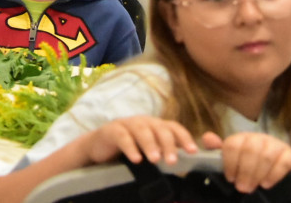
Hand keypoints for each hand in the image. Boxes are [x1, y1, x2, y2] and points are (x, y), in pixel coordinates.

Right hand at [76, 116, 197, 166]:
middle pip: (160, 128)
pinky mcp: (112, 130)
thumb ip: (163, 154)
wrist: (98, 147)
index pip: (173, 127)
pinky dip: (130, 148)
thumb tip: (184, 167)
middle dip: (168, 144)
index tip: (192, 151)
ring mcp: (127, 124)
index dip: (184, 137)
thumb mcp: (147, 151)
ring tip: (155, 160)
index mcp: (155, 126)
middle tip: (173, 161)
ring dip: (150, 145)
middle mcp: (143, 122)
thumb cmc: (127, 150)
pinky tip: (136, 160)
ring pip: (142, 131)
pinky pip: (123, 137)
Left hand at [201, 132, 290, 193]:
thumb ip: (217, 151)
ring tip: (253, 187)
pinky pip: (284, 161)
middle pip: (250, 149)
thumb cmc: (248, 168)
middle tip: (242, 188)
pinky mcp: (290, 154)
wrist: (274, 173)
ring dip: (258, 174)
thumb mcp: (232, 161)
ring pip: (266, 155)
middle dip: (245, 171)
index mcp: (241, 138)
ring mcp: (275, 145)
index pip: (233, 144)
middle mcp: (258, 138)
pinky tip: (267, 184)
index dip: (230, 163)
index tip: (230, 178)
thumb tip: (207, 138)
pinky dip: (274, 174)